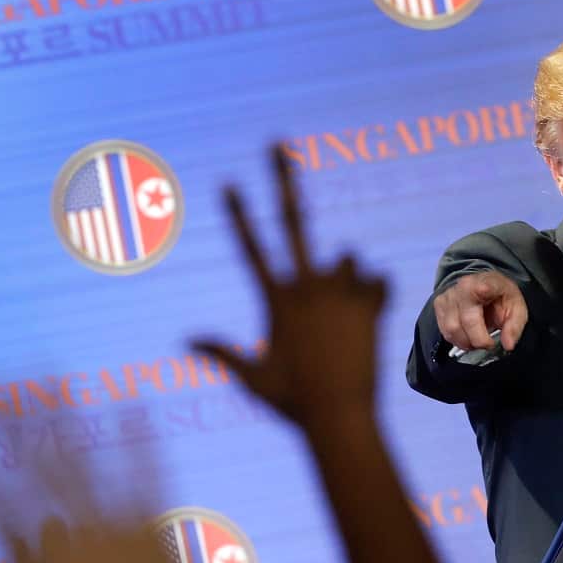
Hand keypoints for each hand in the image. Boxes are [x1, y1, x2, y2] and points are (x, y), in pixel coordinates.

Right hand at [191, 144, 386, 427]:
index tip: (229, 182)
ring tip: (342, 315)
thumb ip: (220, 352)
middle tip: (277, 144)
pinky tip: (368, 318)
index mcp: (276, 300)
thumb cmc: (291, 402)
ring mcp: (341, 292)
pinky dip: (373, 293)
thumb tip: (185, 339)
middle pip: (293, 222)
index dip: (238, 214)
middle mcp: (307, 285)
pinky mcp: (371, 305)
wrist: (339, 418)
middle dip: (283, 180)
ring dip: (345, 276)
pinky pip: (378, 281)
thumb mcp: (251, 377)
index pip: (250, 248)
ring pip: (348, 259)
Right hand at [433, 270, 527, 351]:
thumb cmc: (500, 297)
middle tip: (488, 343)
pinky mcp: (438, 305)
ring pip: (452, 329)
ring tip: (477, 340)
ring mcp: (448, 296)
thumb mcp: (517, 309)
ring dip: (465, 342)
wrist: (482, 286)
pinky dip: (457, 339)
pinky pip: (445, 331)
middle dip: (478, 340)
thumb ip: (514, 327)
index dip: (482, 291)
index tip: (485, 293)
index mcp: (484, 283)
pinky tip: (466, 335)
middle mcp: (462, 288)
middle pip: (465, 321)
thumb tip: (508, 345)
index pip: (482, 287)